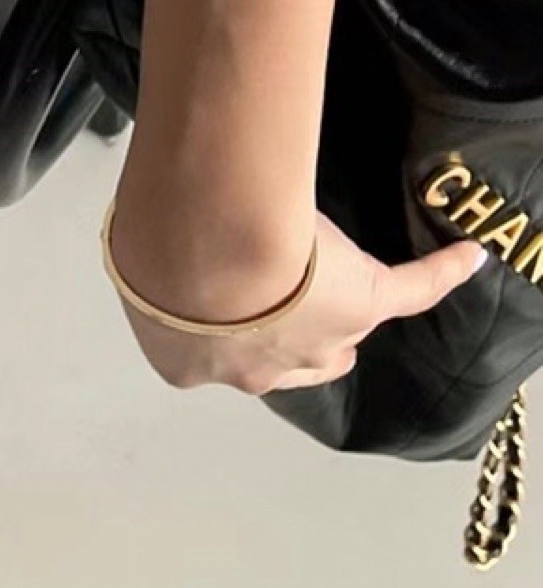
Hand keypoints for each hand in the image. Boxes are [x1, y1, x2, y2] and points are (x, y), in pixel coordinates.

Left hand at [107, 201, 488, 395]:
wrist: (199, 247)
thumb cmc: (150, 250)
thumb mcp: (130, 253)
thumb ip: (139, 254)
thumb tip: (126, 219)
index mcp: (188, 360)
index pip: (213, 353)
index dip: (223, 318)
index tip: (223, 287)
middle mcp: (254, 368)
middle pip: (288, 356)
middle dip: (285, 321)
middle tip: (276, 271)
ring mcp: (316, 336)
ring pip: (339, 328)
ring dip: (337, 293)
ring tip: (326, 253)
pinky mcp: (363, 299)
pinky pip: (411, 289)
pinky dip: (437, 273)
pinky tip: (462, 257)